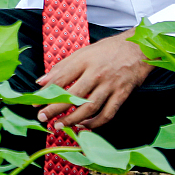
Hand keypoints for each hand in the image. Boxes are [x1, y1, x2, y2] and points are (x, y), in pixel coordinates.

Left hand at [37, 32, 151, 131]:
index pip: (61, 78)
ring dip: (73, 119)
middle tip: (43, 118)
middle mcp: (96, 73)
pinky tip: (84, 126)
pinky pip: (108, 114)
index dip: (46, 92)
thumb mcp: (83, 52)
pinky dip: (95, 124)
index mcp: (84, 60)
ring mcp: (110, 84)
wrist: (139, 47)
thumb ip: (62, 67)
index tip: (35, 103)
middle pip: (73, 95)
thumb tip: (40, 81)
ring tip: (60, 125)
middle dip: (55, 109)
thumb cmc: (108, 50)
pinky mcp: (122, 94)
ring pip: (89, 107)